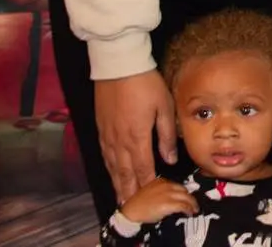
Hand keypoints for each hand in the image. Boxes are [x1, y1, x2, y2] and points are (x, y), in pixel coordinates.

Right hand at [93, 70, 177, 203]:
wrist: (118, 66)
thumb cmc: (145, 84)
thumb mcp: (164, 106)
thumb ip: (166, 135)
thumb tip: (170, 159)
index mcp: (137, 136)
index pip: (143, 167)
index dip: (147, 183)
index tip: (152, 196)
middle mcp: (119, 140)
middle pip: (124, 172)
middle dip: (129, 189)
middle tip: (133, 205)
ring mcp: (107, 135)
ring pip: (112, 165)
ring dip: (117, 182)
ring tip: (121, 196)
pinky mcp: (101, 128)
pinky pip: (105, 154)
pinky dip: (109, 167)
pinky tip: (112, 171)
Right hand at [117, 178, 197, 224]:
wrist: (129, 213)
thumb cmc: (136, 205)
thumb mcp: (149, 193)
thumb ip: (160, 191)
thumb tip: (171, 197)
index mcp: (160, 181)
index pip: (176, 184)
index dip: (182, 192)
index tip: (186, 197)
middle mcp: (166, 185)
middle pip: (184, 189)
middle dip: (189, 197)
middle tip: (192, 203)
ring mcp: (168, 194)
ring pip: (186, 197)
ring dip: (192, 204)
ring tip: (194, 209)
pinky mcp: (169, 203)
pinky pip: (184, 205)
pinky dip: (189, 209)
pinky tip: (189, 213)